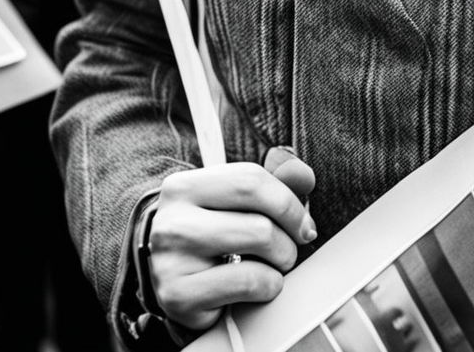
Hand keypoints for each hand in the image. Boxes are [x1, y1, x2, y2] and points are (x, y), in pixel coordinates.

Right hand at [148, 149, 316, 332]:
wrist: (169, 282)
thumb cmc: (210, 234)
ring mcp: (172, 261)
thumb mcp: (232, 203)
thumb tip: (304, 176)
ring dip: (281, 260)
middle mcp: (172, 221)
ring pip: (259, 249)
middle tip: (290, 247)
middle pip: (261, 222)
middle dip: (290, 238)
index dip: (289, 202)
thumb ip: (272, 182)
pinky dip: (267, 286)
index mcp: (183, 187)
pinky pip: (249, 284)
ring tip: (273, 265)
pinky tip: (256, 288)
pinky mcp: (180, 298)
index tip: (303, 223)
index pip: (252, 180)